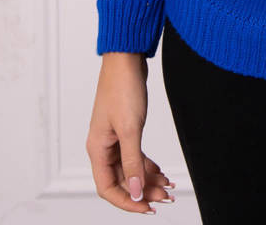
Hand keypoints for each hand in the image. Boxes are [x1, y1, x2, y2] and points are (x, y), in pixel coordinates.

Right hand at [86, 52, 175, 213]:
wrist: (126, 58)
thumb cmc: (123, 87)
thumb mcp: (131, 129)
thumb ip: (133, 163)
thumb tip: (135, 193)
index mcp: (98, 149)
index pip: (108, 188)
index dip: (127, 202)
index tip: (146, 208)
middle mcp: (103, 146)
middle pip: (121, 180)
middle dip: (143, 191)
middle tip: (165, 197)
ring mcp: (114, 137)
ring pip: (130, 168)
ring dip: (148, 179)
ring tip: (168, 187)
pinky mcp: (125, 129)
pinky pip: (134, 155)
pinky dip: (147, 164)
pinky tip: (161, 171)